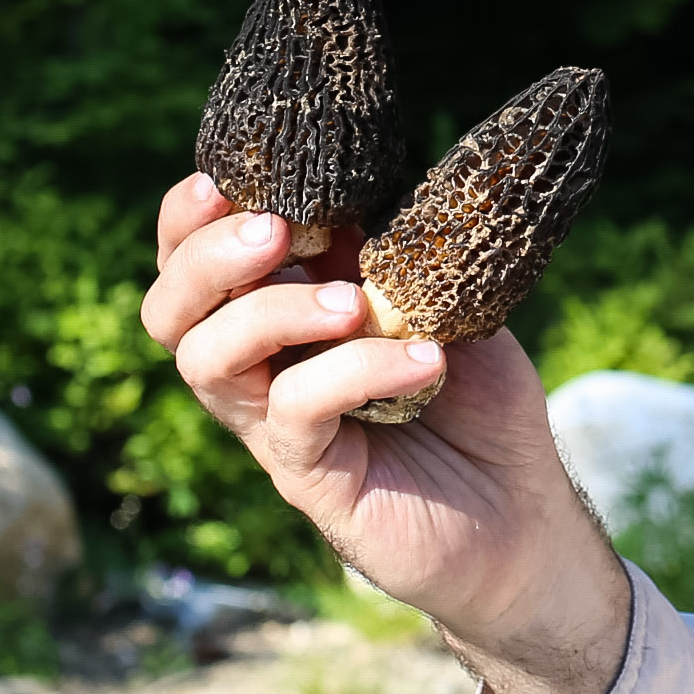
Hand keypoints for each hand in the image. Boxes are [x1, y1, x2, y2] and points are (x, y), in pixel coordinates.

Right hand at [142, 173, 632, 693]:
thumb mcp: (446, 305)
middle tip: (275, 231)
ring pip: (208, 361)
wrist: (522, 516)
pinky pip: (294, 412)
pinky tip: (422, 360)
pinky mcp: (306, 476)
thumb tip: (365, 193)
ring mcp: (276, 426)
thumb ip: (398, 255)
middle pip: (170, 311)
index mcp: (281, 312)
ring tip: (352, 304)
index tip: (226, 177)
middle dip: (204, 259)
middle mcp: (262, 368)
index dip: (188, 218)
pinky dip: (355, 370)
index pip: (194, 261)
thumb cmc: (481, 404)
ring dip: (270, 313)